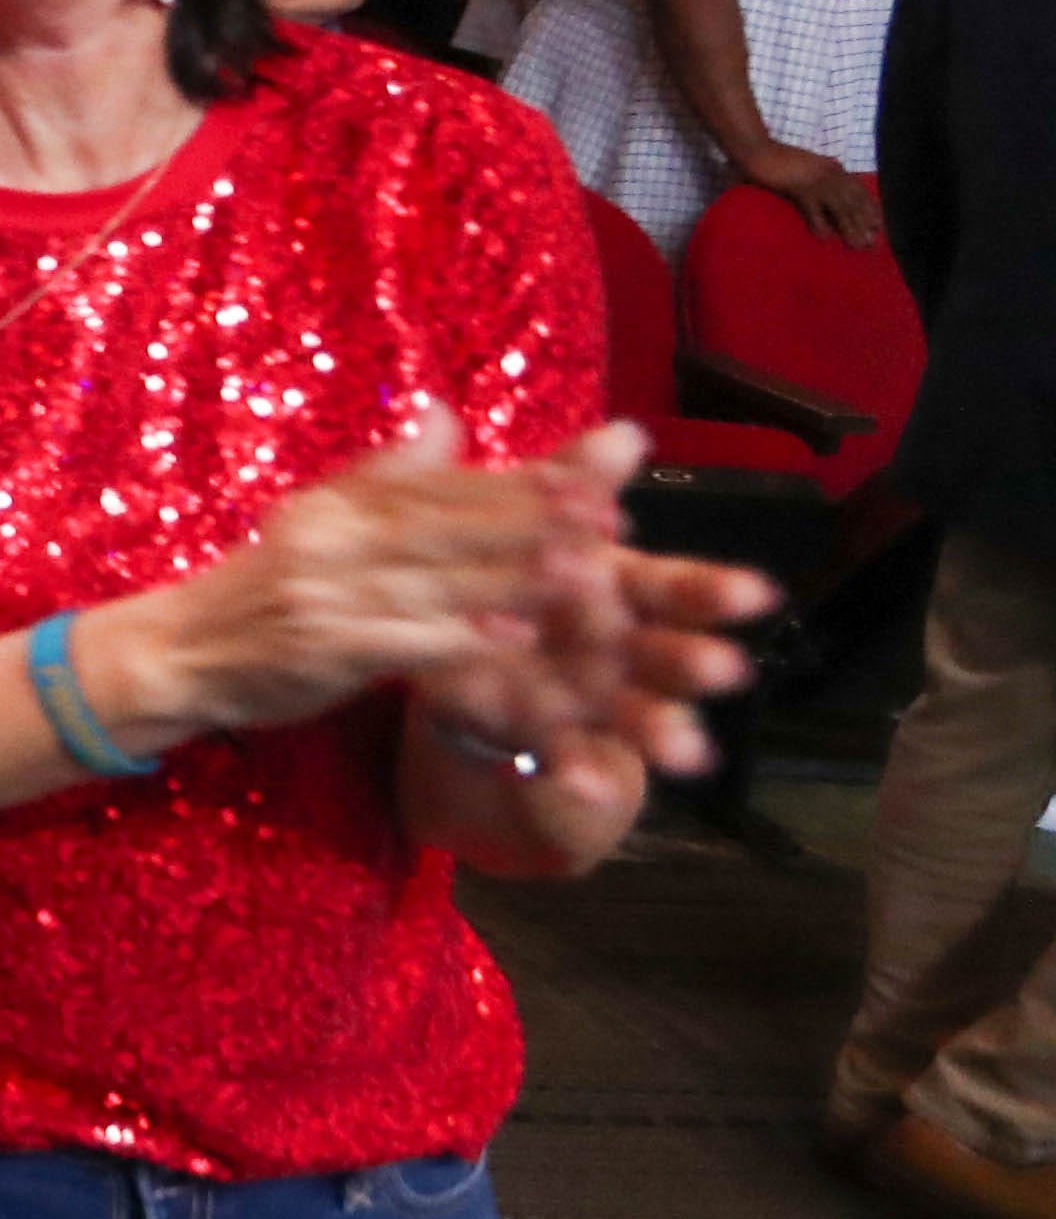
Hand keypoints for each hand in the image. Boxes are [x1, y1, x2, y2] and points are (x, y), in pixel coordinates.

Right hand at [107, 407, 575, 748]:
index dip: (520, 479)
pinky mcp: (322, 648)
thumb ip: (387, 474)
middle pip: (445, 523)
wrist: (175, 652)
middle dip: (533, 518)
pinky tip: (516, 640)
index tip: (596, 471)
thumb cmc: (261, 590)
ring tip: (587, 572)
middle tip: (610, 512)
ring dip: (513, 576)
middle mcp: (331, 536)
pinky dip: (462, 640)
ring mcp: (325, 592)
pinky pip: (403, 641)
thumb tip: (445, 412)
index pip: (441, 482)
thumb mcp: (315, 518)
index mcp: (337, 501)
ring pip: (434, 580)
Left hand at [407, 423, 769, 784]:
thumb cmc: (519, 567)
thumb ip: (580, 479)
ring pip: (631, 713)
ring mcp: (587, 694)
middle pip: (663, 654)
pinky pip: (563, 757)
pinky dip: (581, 776)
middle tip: (728, 672)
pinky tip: (592, 788)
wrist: (459, 637)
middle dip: (691, 662)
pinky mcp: (544, 731)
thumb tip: (629, 430)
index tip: (759, 593)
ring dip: (660, 731)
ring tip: (691, 755)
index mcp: (618, 586)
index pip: (673, 585)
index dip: (713, 590)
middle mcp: (617, 645)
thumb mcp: (537, 516)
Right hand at [736, 144, 883, 248]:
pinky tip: (824, 237)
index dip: (870, 207)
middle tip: (872, 241)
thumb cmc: (778, 158)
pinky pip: (813, 208)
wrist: (756, 148)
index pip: (859, 189)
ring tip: (856, 244)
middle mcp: (830, 173)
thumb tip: (830, 196)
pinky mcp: (798, 186)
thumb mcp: (808, 165)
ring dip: (849, 226)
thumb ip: (821, 176)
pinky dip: (820, 223)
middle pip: (853, 200)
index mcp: (833, 167)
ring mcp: (815, 179)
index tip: (878, 225)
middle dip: (864, 221)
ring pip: (839, 206)